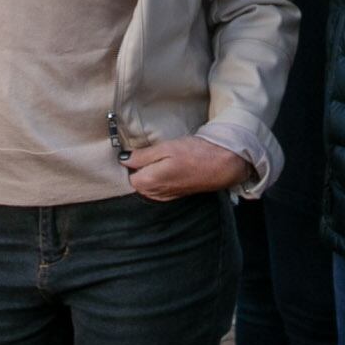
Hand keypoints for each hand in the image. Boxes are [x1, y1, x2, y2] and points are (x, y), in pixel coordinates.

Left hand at [123, 136, 254, 200]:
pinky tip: (168, 167)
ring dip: (149, 173)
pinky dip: (158, 178)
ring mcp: (164, 196)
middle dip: (138, 168)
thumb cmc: (195, 154)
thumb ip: (142, 156)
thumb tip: (123, 159)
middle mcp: (154, 193)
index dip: (130, 161)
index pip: (127, 175)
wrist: (221, 166)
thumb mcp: (166, 148)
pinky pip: (157, 188)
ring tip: (160, 158)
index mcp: (148, 182)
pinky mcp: (174, 195)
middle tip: (150, 152)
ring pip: (146, 185)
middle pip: (136, 181)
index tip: (136, 150)